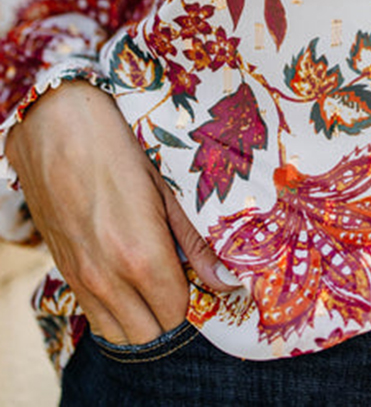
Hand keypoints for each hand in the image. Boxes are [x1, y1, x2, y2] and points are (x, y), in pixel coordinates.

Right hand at [5, 80, 237, 344]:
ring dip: (143, 319)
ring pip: (118, 334)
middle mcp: (108, 278)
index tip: (203, 279)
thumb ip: (195, 242)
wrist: (54, 125)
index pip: (177, 312)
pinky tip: (127, 278)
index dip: (196, 300)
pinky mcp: (63, 272)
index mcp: (141, 256)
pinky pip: (93, 315)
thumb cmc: (118, 147)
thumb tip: (228, 282)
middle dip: (171, 316)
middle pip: (149, 334)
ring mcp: (81, 279)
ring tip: (156, 284)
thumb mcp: (165, 188)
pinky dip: (116, 310)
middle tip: (183, 283)